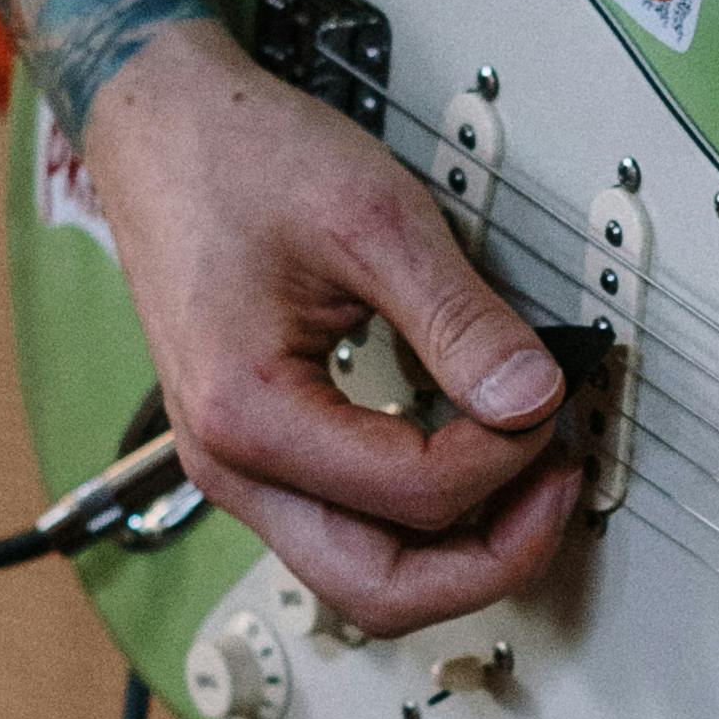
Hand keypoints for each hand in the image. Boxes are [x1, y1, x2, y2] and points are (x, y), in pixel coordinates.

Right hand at [79, 13, 581, 633]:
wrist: (161, 124)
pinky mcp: (260, 458)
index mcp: (248, 416)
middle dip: (491, 559)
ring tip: (526, 477)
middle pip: (381, 594)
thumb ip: (460, 318)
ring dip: (458, 551)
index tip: (550, 398)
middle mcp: (232, 467)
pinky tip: (471, 464)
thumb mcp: (373, 216)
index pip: (415, 497)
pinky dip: (422, 522)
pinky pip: (350, 533)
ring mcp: (240, 472)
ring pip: (365, 580)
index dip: (506, 459)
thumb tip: (534, 398)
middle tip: (557, 484)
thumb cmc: (237, 155)